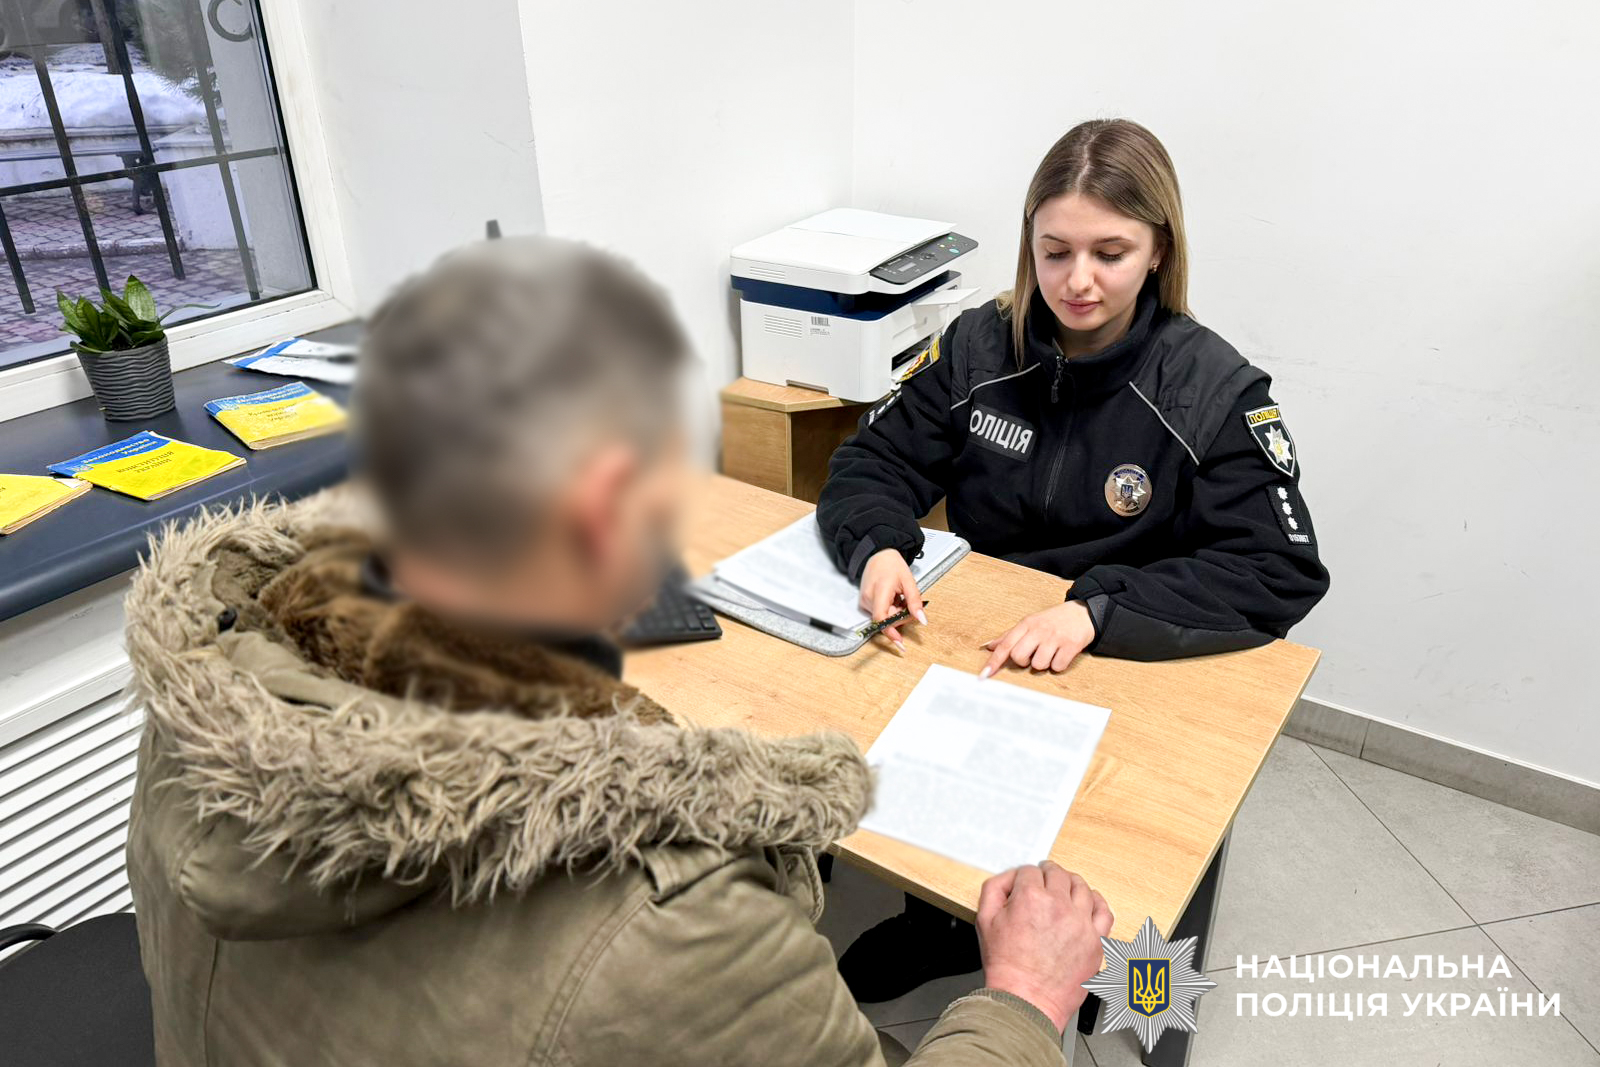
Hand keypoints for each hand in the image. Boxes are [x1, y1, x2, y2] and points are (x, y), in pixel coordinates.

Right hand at [859, 548, 925, 646]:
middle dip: (901, 616)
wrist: (878, 555)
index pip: (881, 618)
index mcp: (879, 592)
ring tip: (899, 597)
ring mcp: (864, 602)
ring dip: (896, 612)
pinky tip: (892, 598)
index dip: (891, 632)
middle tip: (908, 602)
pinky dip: (890, 610)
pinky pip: (881, 614)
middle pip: (887, 620)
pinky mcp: (864, 604)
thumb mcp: (908, 581)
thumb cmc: (892, 565)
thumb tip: (922, 620)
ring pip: (885, 618)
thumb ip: (915, 602)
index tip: (900, 644)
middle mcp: (868, 599)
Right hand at [977, 861, 1114, 1032]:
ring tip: (1064, 890)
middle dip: (1047, 874)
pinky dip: (1097, 902)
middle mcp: (1059, 905)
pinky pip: (1103, 911)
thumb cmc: (1006, 967)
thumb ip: (994, 889)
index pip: (1030, 871)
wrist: (1026, 1001)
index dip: (1025, 877)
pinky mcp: (1096, 940)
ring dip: (1070, 884)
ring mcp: (1081, 923)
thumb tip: (1009, 878)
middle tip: (1042, 882)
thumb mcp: (984, 921)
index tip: (1024, 884)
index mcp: (1031, 897)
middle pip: (1058, 874)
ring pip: (1082, 887)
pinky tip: (1088, 903)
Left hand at [980, 600, 1094, 677]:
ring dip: (1043, 664)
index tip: (984, 675)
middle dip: (1024, 662)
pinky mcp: (1071, 646)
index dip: (994, 661)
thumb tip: (989, 646)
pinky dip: (1058, 665)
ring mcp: (1055, 638)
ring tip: (1050, 652)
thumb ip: (1009, 636)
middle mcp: (1039, 630)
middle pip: (1019, 657)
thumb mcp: (1030, 623)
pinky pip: (1057, 667)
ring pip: (1038, 665)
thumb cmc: (1053, 620)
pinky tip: (1061, 654)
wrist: (1083, 613)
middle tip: (1033, 655)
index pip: (1005, 645)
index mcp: (1026, 624)